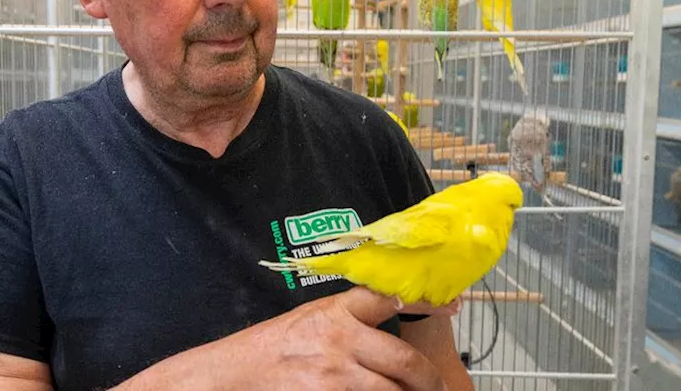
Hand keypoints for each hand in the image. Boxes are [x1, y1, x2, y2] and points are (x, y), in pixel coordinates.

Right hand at [114, 287, 446, 390]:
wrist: (229, 377)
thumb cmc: (268, 351)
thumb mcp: (308, 321)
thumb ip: (347, 319)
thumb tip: (390, 316)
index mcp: (334, 312)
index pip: (387, 298)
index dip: (426, 301)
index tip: (451, 305)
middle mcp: (339, 340)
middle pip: (405, 361)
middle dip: (429, 381)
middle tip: (438, 388)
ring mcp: (335, 376)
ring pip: (394, 390)